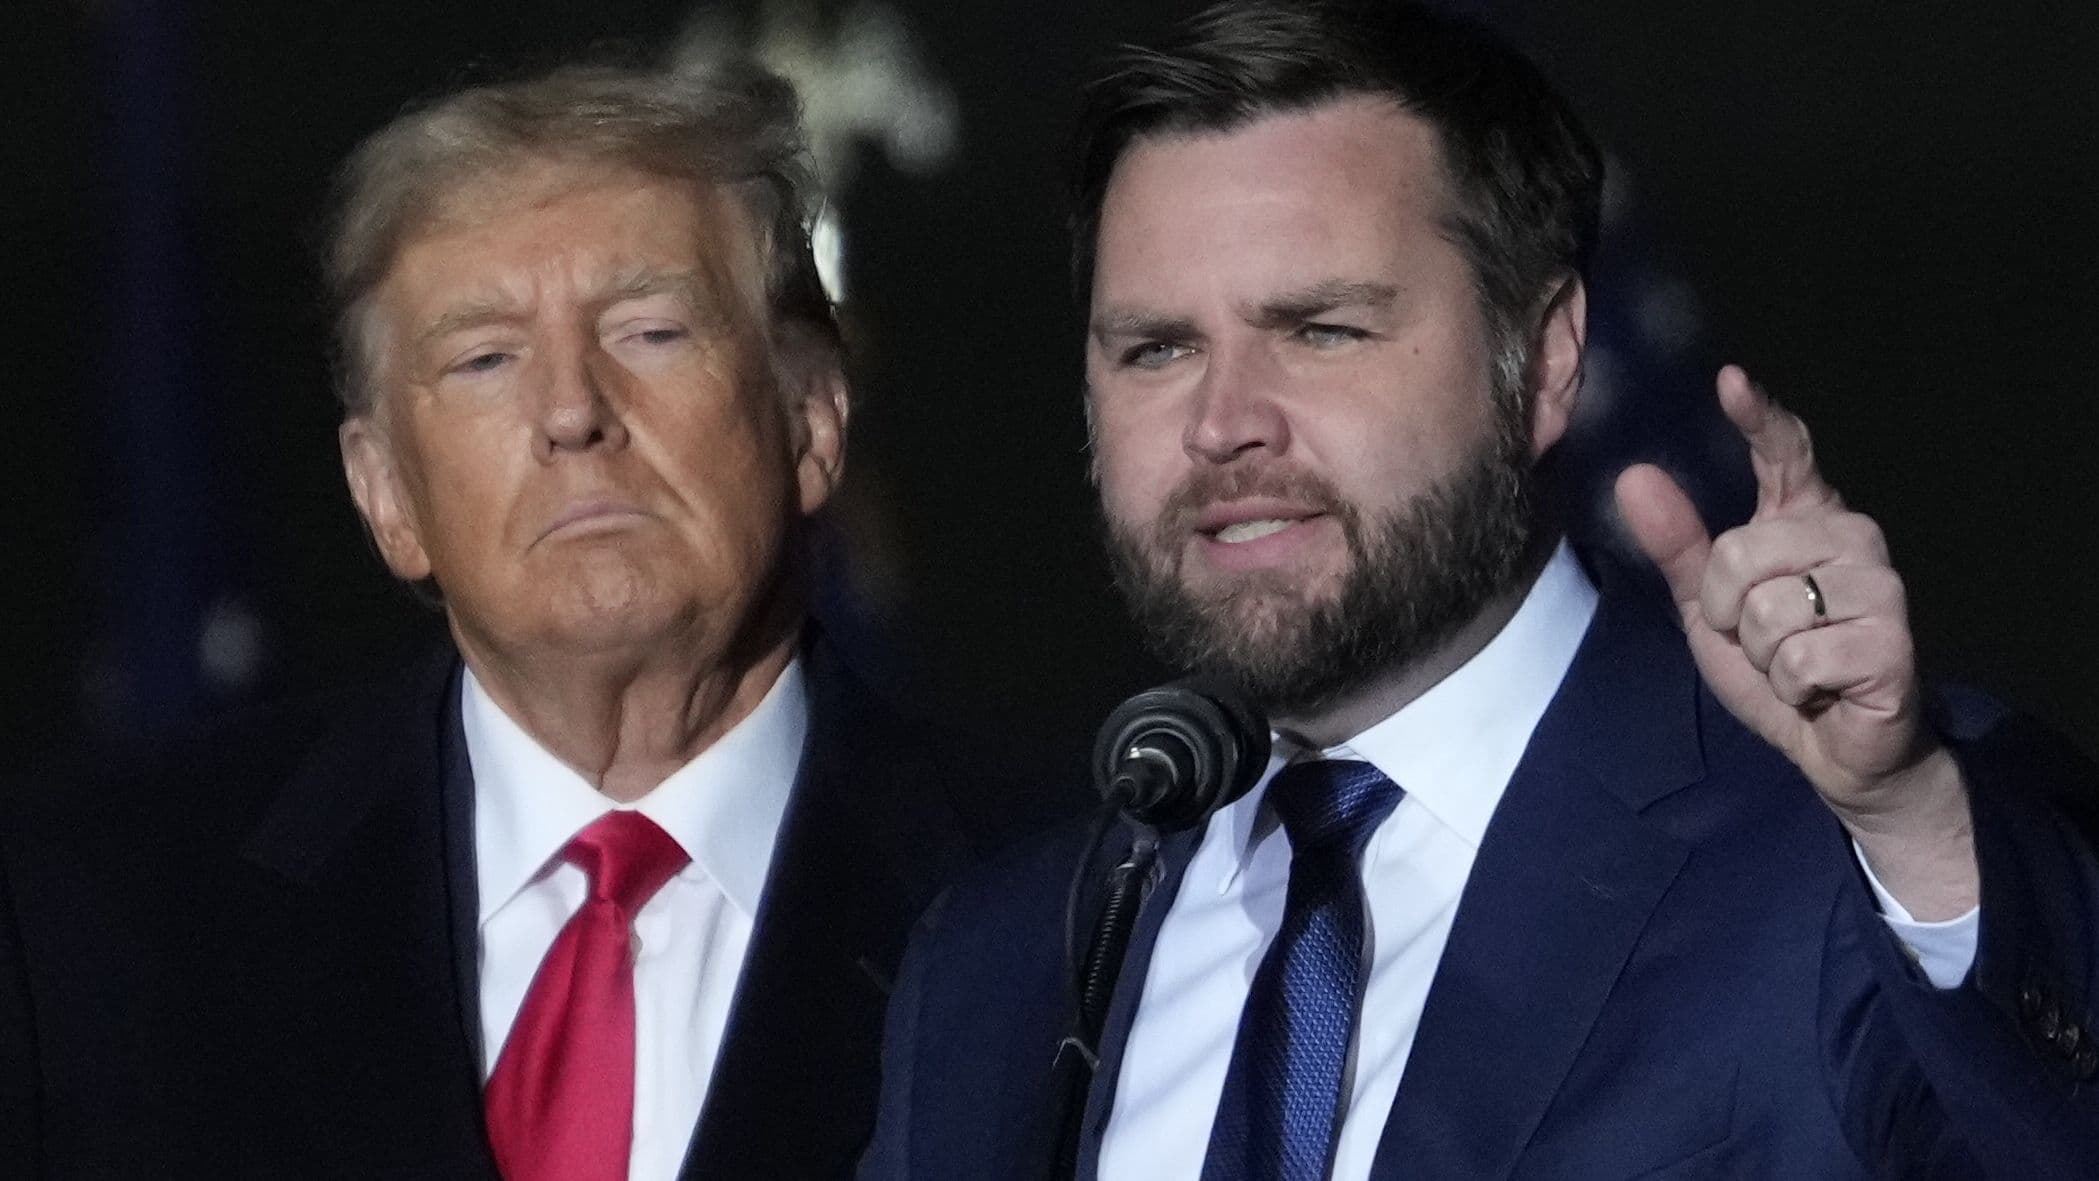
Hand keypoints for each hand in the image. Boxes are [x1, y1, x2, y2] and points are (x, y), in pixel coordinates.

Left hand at [1614, 366, 1975, 917]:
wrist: (1838, 746)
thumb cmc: (1777, 667)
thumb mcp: (1708, 610)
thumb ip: (1677, 546)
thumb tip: (1635, 478)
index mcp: (1805, 518)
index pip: (1785, 453)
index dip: (1758, 417)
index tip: (1730, 380)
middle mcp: (1851, 535)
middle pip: (1738, 553)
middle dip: (1726, 614)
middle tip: (1762, 643)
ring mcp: (1879, 584)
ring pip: (1764, 609)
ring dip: (1761, 655)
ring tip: (1796, 665)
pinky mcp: (1891, 638)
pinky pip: (1796, 656)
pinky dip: (1791, 685)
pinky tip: (1821, 689)